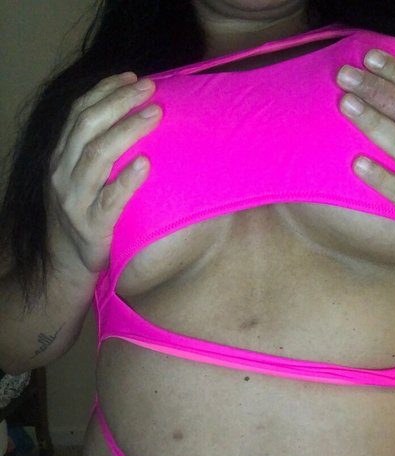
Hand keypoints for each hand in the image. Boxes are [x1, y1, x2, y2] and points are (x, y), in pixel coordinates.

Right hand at [47, 72, 160, 272]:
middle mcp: (62, 173)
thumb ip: (96, 151)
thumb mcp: (82, 177)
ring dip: (127, 130)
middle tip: (150, 88)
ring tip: (155, 114)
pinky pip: (109, 199)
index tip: (132, 77)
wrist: (67, 261)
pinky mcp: (91, 224)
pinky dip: (126, 179)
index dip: (105, 91)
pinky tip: (144, 164)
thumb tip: (130, 117)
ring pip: (97, 155)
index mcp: (60, 157)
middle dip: (119, 102)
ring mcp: (74, 199)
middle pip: (88, 126)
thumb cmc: (83, 213)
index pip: (78, 113)